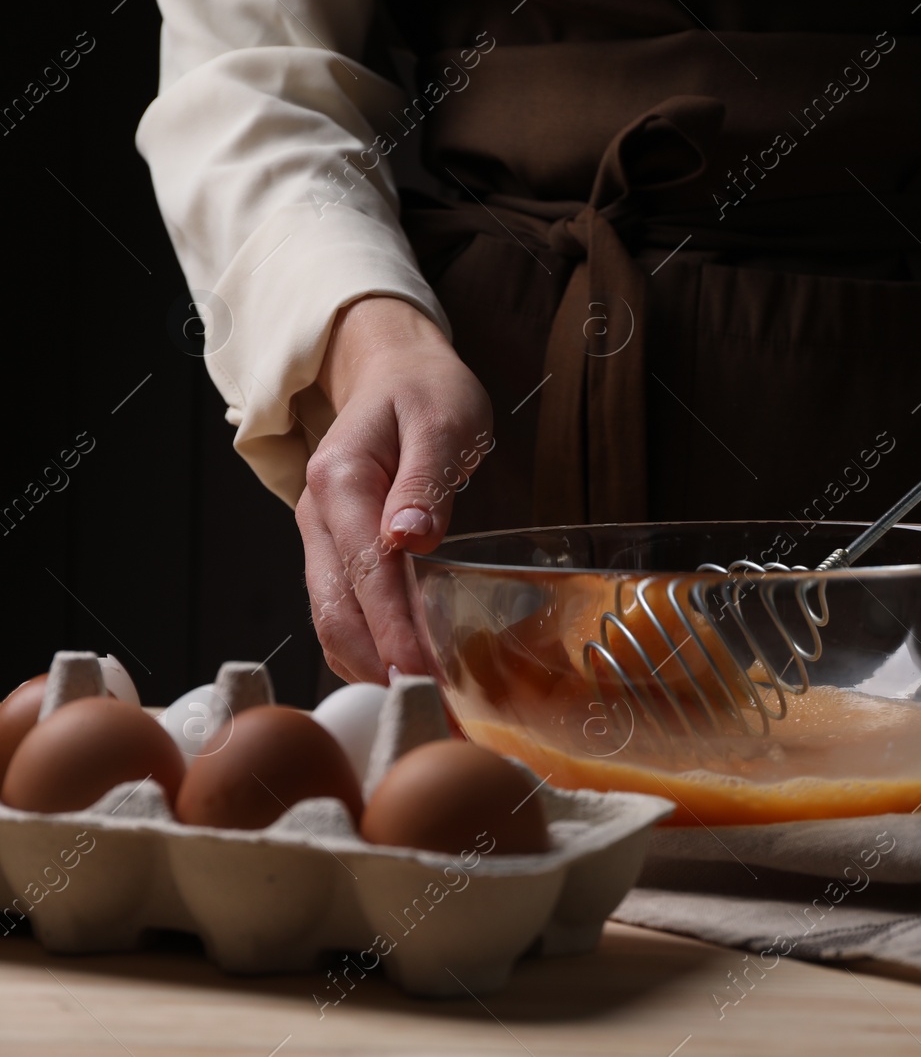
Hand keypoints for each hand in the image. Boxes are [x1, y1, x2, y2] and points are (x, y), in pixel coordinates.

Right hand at [297, 296, 492, 682]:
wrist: (392, 371)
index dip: (393, 630)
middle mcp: (317, 516)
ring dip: (371, 668)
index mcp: (340, 481)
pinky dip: (370, 650)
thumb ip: (427, 479)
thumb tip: (410, 539)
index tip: (421, 674)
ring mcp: (320, 538)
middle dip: (378, 665)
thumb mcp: (444, 419)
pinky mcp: (336, 554)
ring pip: (332, 620)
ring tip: (426, 705)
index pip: (366, 571)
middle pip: (335, 610)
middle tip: (430, 709)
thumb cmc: (425, 392)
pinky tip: (408, 673)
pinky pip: (344, 612)